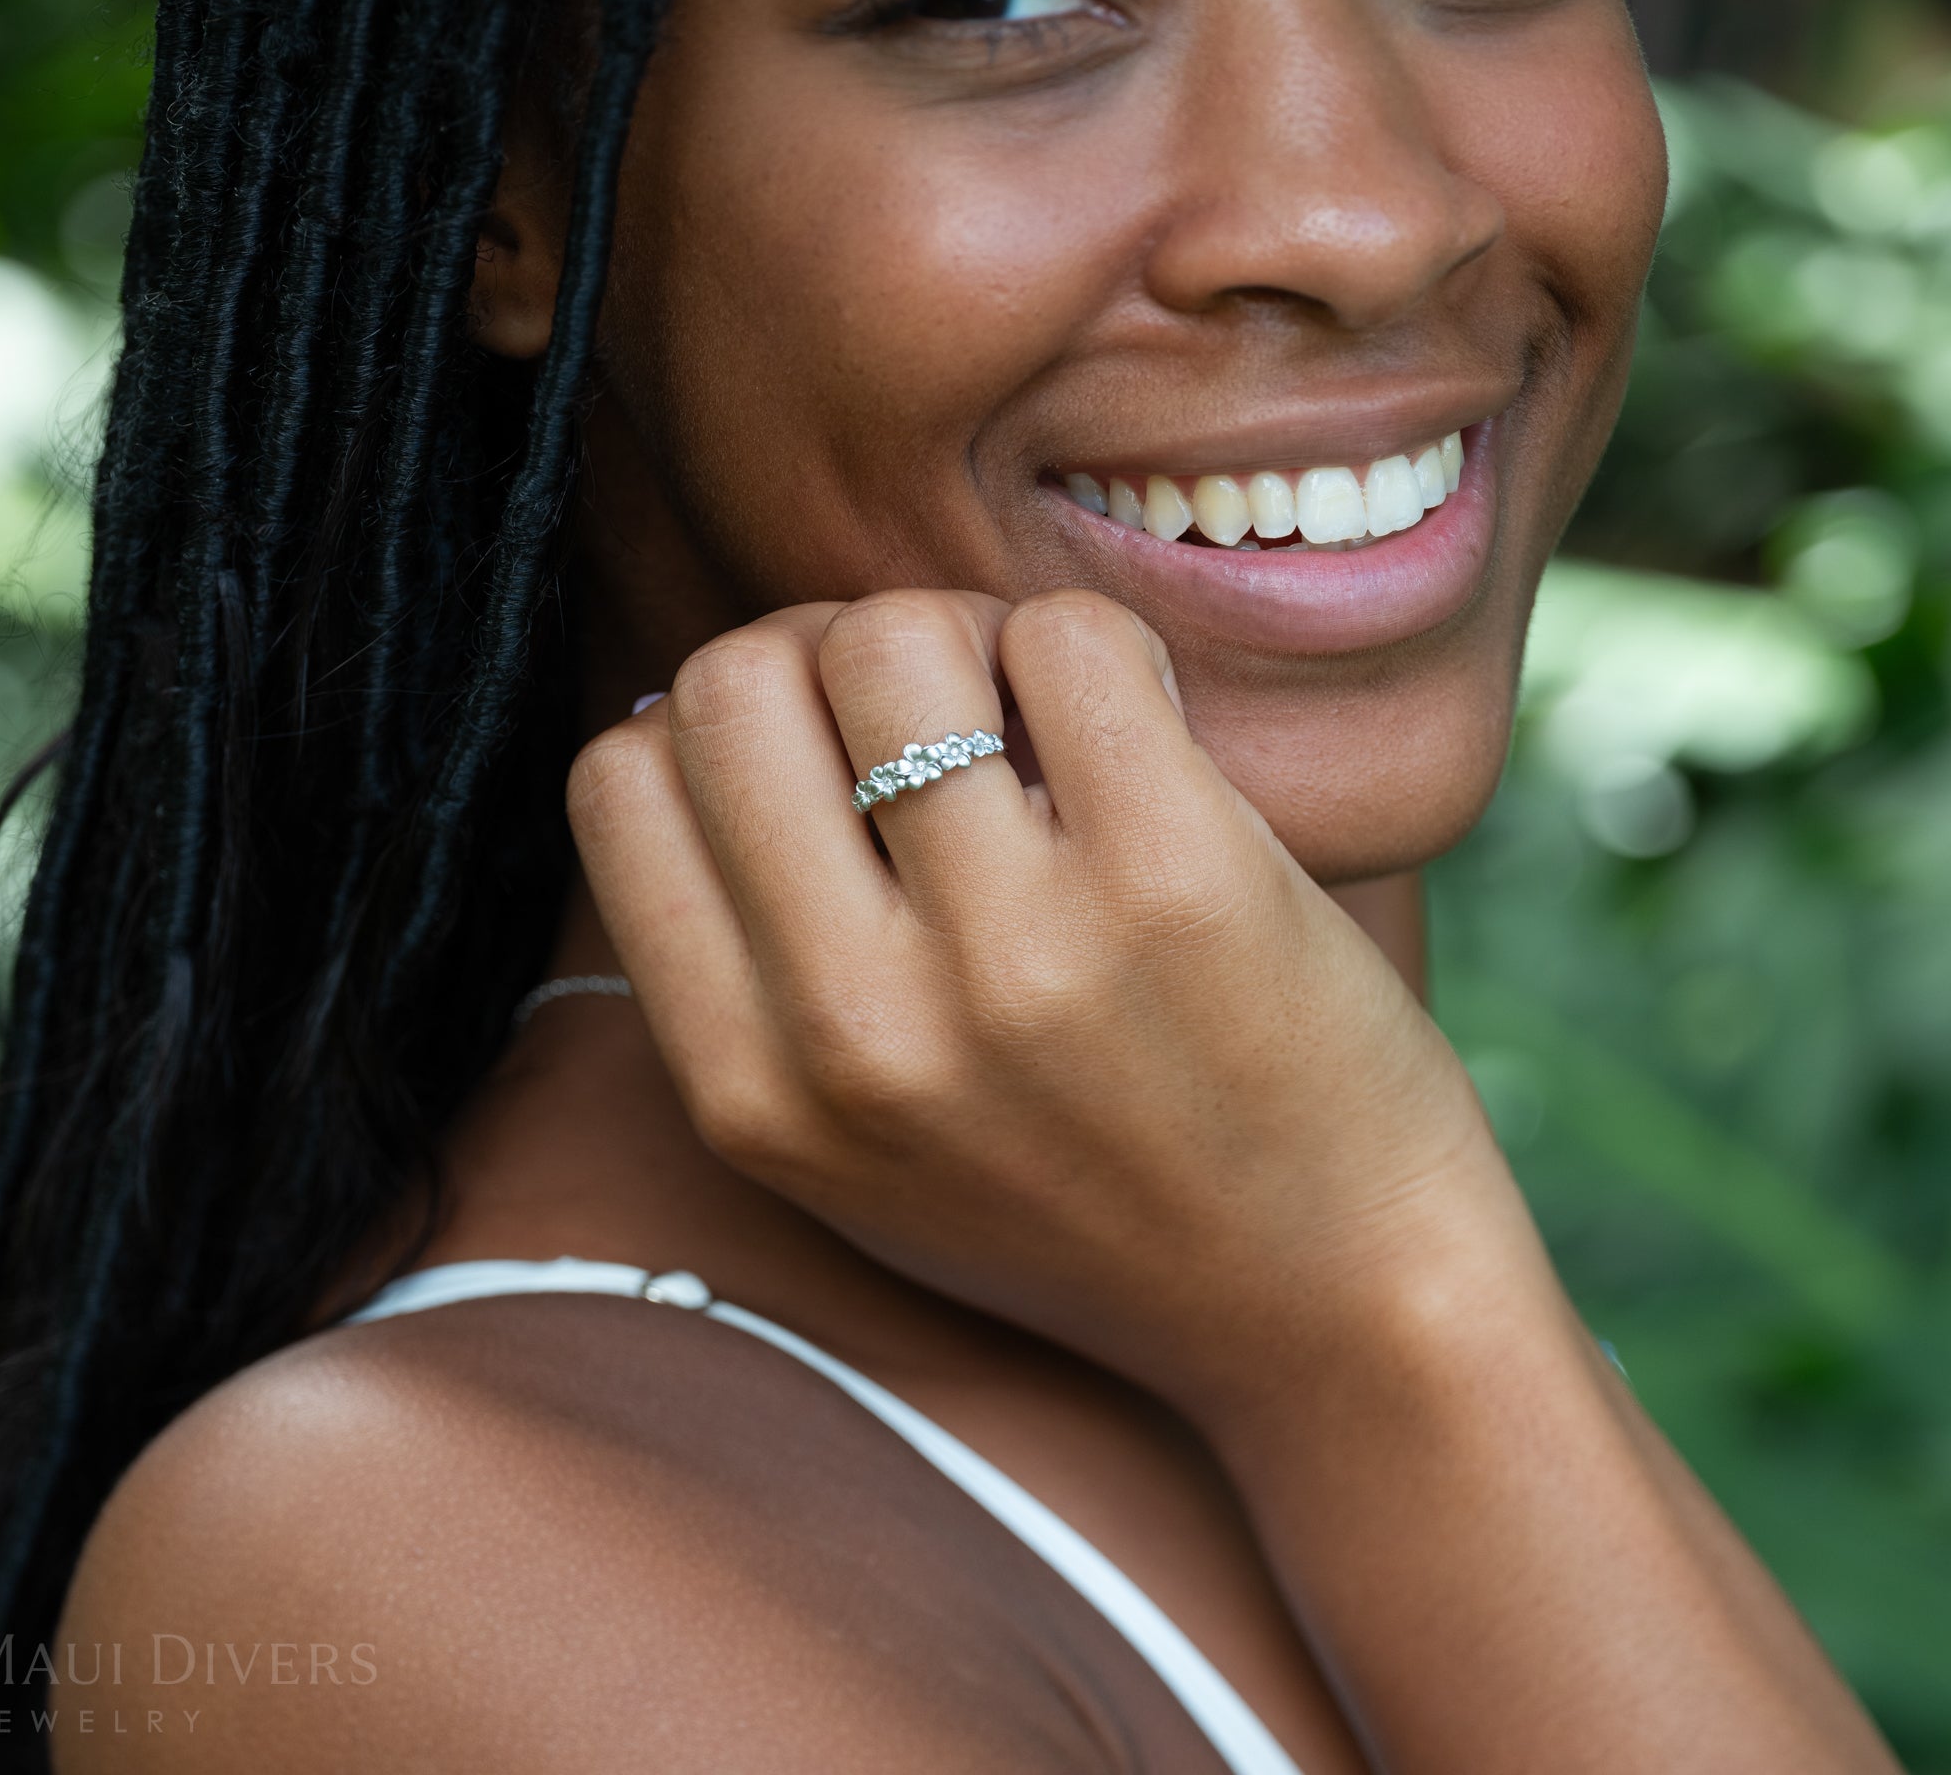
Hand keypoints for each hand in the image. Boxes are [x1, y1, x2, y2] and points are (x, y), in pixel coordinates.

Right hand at [569, 588, 1522, 1417]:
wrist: (1331, 1317)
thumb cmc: (1088, 1205)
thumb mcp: (851, 1148)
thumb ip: (750, 966)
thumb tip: (686, 705)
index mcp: (754, 1093)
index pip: (620, 780)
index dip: (718, 726)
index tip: (820, 756)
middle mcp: (856, 1029)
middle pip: (731, 677)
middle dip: (825, 655)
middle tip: (936, 718)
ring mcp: (1015, 954)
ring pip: (890, 633)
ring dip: (967, 640)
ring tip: (1040, 726)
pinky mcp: (1176, 883)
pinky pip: (1071, 635)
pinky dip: (1096, 651)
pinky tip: (1137, 738)